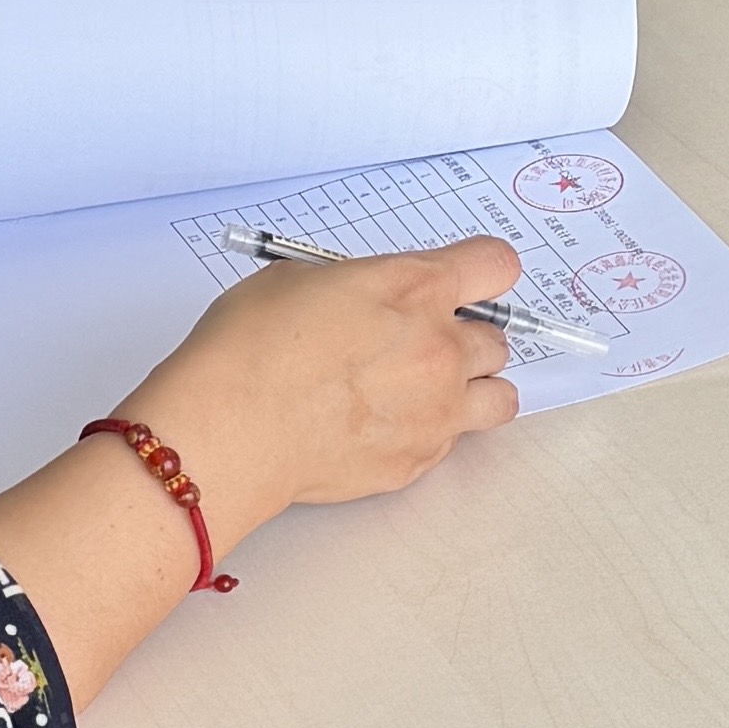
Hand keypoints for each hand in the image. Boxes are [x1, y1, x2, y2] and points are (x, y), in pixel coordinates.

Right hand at [139, 237, 522, 519]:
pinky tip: (384, 427)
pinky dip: (430, 433)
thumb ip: (359, 284)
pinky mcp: (418, 461)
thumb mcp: (300, 278)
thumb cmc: (249, 348)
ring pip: (499, 398)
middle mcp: (440, 349)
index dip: (481, 271)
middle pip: (498, 339)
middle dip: (466, 339)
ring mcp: (436, 411)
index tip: (467, 280)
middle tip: (421, 345)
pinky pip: (451, 442)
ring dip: (472, 390)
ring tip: (427, 393)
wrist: (229, 430)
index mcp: (416, 290)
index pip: (496, 265)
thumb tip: (369, 296)